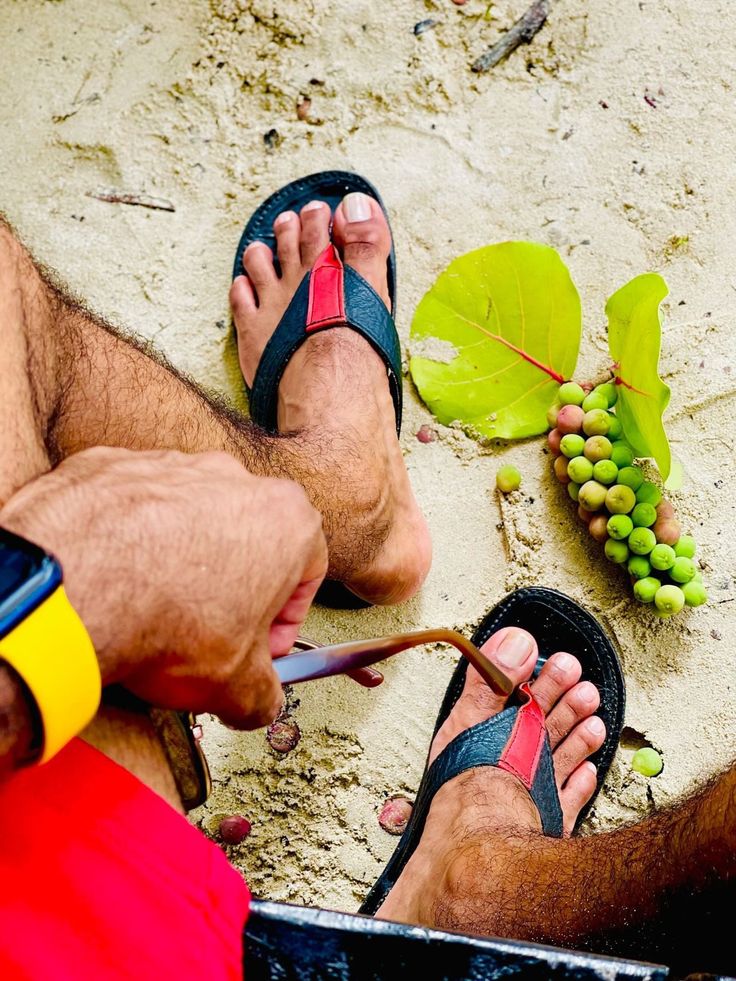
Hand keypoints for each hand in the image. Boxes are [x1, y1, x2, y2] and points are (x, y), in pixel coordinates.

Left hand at [0, 447, 327, 728]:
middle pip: (249, 540)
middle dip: (233, 588)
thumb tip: (258, 701)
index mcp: (286, 520)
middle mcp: (235, 480)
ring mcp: (172, 466)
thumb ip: (264, 694)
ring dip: (181, 562)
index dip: (285, 620)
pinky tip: (118, 583)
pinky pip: (133, 507)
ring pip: (190, 520)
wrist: (74, 589)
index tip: (264, 645)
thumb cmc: (162, 618)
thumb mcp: (236, 685)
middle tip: (210, 634)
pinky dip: (129, 540)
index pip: (308, 573)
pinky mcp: (115, 466)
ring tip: (155, 611)